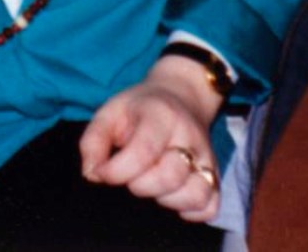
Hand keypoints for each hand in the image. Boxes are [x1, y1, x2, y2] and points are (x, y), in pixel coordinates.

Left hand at [79, 56, 224, 222]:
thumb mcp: (110, 111)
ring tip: (152, 185)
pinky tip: (172, 197)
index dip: (117, 170)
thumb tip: (92, 174)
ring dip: (167, 200)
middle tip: (130, 176)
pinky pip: (210, 206)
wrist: (182, 95)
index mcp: (162, 115)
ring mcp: (206, 157)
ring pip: (196, 194)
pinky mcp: (214, 175)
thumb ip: (93, 141)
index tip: (103, 172)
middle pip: (170, 176)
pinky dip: (191, 211)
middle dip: (140, 185)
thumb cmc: (140, 108)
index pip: (144, 151)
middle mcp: (189, 137)